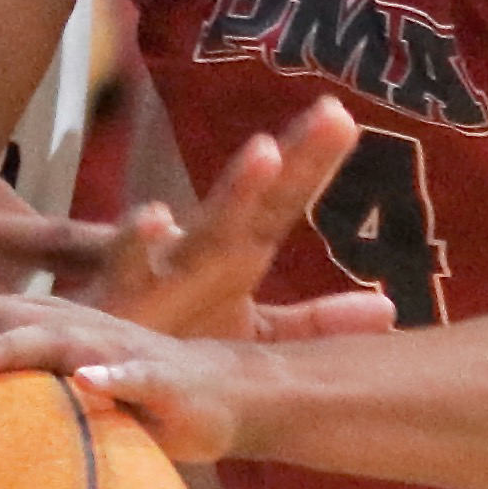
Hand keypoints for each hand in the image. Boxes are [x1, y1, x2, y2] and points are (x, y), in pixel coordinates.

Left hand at [0, 295, 250, 462]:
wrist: (217, 394)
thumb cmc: (117, 399)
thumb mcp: (44, 401)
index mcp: (26, 324)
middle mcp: (59, 322)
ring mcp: (108, 343)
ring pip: (45, 336)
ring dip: (0, 347)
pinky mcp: (157, 373)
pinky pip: (132, 372)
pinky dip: (113, 375)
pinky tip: (91, 382)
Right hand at [88, 100, 368, 338]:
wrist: (99, 373)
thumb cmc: (176, 342)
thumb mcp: (254, 336)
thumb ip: (313, 321)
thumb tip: (388, 309)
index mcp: (239, 252)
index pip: (286, 199)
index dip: (318, 161)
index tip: (349, 118)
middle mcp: (206, 249)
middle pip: (260, 199)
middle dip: (294, 158)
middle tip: (332, 114)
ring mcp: (165, 269)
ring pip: (205, 226)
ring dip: (234, 192)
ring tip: (265, 153)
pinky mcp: (121, 296)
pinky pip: (128, 265)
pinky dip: (139, 241)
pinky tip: (157, 217)